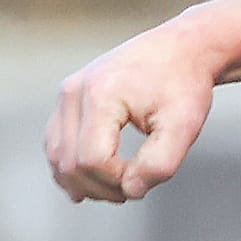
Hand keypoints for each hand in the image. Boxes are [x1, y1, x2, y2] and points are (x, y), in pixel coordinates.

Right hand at [44, 19, 219, 204]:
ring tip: (118, 186)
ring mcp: (66, 95)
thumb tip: (131, 190)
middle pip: (69, 163)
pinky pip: (56, 144)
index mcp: (101, 95)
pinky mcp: (67, 100)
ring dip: (84, 183)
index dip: (118, 181)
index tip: (146, 176)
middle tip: (134, 188)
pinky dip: (71, 168)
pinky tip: (93, 182)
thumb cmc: (183, 84)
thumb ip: (160, 164)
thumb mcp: (184, 126)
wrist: (179, 50)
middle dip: (101, 188)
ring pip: (56, 157)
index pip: (93, 161)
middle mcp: (74, 92)